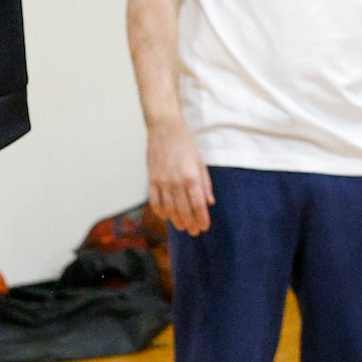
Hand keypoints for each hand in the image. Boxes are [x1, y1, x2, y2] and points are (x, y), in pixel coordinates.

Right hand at [147, 118, 213, 235]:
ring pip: (169, 209)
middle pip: (183, 210)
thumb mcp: (200, 163)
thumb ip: (205, 184)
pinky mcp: (152, 180)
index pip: (198, 205)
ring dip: (176, 220)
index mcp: (191, 177)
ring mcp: (162, 182)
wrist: (165, 130)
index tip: (204, 227)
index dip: (202, 218)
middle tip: (194, 231)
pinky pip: (154, 201)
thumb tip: (209, 202)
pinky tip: (166, 216)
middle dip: (190, 223)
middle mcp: (176, 182)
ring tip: (182, 226)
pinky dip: (160, 211)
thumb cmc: (185, 145)